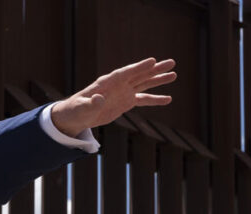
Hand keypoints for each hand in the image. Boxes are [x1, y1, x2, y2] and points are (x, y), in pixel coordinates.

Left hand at [50, 58, 175, 136]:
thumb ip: (91, 103)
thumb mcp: (82, 108)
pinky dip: (155, 100)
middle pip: (139, 74)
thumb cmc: (76, 110)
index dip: (139, 67)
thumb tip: (98, 99)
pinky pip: (143, 100)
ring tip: (174, 75)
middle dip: (155, 69)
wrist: (76, 116)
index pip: (126, 72)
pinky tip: (168, 99)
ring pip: (144, 84)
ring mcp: (123, 92)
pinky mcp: (126, 102)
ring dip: (158, 80)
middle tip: (171, 62)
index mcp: (108, 82)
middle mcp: (118, 85)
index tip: (153, 61)